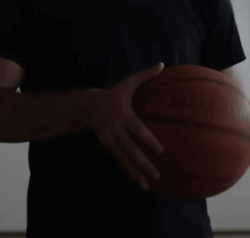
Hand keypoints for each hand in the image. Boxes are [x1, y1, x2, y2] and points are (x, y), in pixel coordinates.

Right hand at [85, 62, 165, 189]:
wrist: (87, 106)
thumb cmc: (114, 93)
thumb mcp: (127, 83)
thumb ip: (146, 75)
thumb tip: (163, 64)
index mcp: (124, 115)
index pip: (138, 129)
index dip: (148, 140)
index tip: (160, 150)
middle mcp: (116, 129)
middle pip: (131, 149)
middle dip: (143, 162)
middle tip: (157, 173)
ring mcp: (110, 139)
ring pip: (124, 158)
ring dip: (136, 172)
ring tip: (147, 185)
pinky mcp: (108, 146)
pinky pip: (120, 160)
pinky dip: (129, 171)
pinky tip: (139, 181)